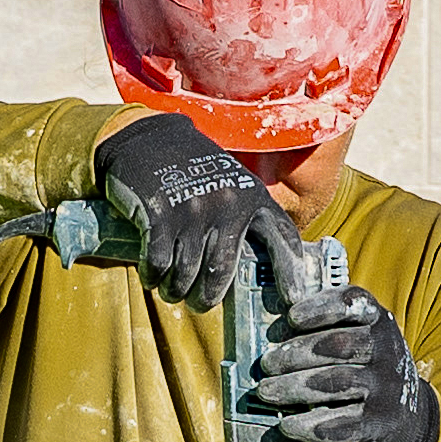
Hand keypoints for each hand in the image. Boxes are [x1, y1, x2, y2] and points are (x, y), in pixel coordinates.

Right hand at [92, 111, 273, 295]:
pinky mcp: (160, 216)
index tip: (292, 300)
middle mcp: (227, 205)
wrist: (148, 137)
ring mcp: (193, 211)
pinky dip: (153, 276)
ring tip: (172, 292)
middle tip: (201, 304)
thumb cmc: (193, 167)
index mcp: (251, 196)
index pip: (281, 238)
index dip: (290, 273)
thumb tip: (254, 268)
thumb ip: (245, 216)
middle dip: (208, 297)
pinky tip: (152, 277)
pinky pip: (159, 264)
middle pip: (221, 272)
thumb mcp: (230, 183)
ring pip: (186, 274)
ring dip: (176, 291)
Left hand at [243, 279, 440, 441]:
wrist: (409, 416)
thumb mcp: (357, 336)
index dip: (320, 308)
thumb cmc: (365, 367)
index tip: (291, 317)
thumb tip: (277, 315)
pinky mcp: (381, 422)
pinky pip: (343, 424)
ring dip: (295, 387)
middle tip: (265, 363)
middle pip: (339, 345)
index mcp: (377, 320)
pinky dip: (311, 425)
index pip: (353, 303)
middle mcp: (387, 349)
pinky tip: (287, 425)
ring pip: (337, 382)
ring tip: (266, 391)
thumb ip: (324, 323)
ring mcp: (387, 387)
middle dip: (296, 353)